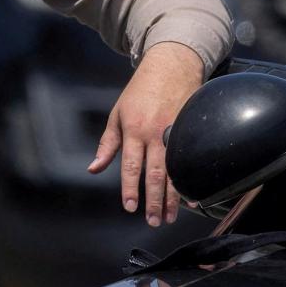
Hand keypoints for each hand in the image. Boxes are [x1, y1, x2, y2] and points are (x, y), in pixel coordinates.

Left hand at [88, 42, 205, 226]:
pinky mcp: (192, 129)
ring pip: (174, 171)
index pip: (130, 165)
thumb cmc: (139, 91)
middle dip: (153, 200)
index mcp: (133, 130)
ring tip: (169, 217)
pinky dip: (191, 181)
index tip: (130, 207)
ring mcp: (176, 131)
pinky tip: (192, 198)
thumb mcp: (117, 114)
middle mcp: (155, 133)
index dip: (130, 188)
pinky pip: (191, 160)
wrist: (171, 65)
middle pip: (154, 173)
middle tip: (152, 221)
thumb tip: (93, 168)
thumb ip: (107, 144)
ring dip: (172, 197)